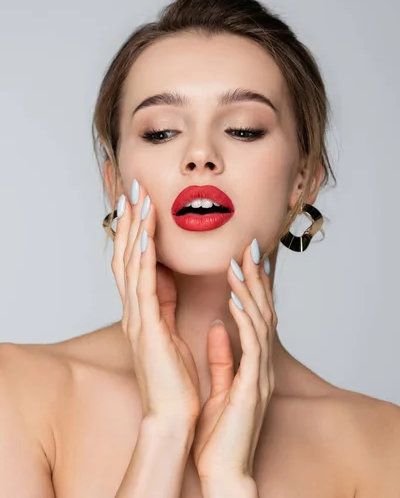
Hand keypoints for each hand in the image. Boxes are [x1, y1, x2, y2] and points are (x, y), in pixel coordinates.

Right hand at [111, 180, 200, 428]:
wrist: (174, 416)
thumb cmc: (175, 379)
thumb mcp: (170, 331)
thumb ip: (165, 301)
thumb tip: (165, 274)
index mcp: (141, 312)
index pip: (132, 262)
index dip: (133, 231)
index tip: (139, 203)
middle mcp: (133, 311)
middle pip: (125, 256)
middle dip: (129, 221)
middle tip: (132, 189)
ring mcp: (137, 319)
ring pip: (130, 264)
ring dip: (134, 230)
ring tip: (139, 200)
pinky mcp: (147, 329)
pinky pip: (144, 286)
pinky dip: (143, 258)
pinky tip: (146, 235)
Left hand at [191, 238, 276, 481]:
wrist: (222, 470)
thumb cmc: (219, 432)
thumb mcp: (221, 385)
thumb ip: (223, 356)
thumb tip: (219, 327)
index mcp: (252, 363)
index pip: (254, 316)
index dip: (250, 286)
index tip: (241, 258)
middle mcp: (260, 364)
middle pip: (263, 311)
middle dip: (256, 277)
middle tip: (248, 246)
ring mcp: (260, 374)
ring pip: (260, 321)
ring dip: (250, 289)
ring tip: (239, 262)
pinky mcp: (252, 386)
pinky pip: (251, 345)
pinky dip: (244, 318)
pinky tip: (235, 298)